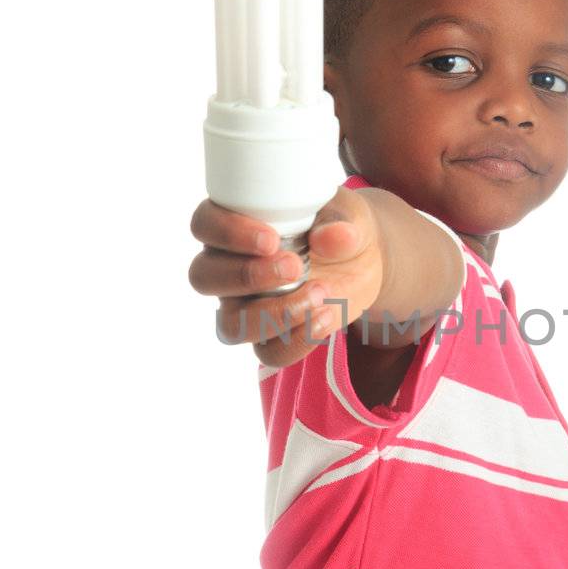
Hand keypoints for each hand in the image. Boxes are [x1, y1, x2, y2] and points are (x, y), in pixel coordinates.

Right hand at [188, 187, 384, 369]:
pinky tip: (326, 317)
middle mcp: (228, 265)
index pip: (205, 225)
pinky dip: (297, 340)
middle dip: (247, 275)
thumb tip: (333, 237)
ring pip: (230, 324)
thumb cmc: (341, 226)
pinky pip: (268, 353)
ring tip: (320, 294)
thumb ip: (342, 222)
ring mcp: (244, 305)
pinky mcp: (270, 336)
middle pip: (204, 277)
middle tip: (295, 267)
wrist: (363, 261)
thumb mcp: (350, 214)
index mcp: (235, 223)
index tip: (271, 240)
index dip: (228, 234)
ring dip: (273, 315)